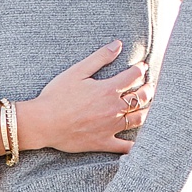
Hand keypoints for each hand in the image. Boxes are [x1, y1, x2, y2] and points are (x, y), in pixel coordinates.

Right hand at [13, 41, 149, 155]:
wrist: (44, 123)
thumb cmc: (57, 95)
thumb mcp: (77, 71)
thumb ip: (100, 57)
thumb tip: (118, 45)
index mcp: (109, 89)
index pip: (133, 76)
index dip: (140, 70)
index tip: (141, 67)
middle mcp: (114, 108)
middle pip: (140, 98)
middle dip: (147, 90)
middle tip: (148, 87)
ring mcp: (110, 127)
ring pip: (137, 119)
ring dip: (146, 111)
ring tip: (147, 108)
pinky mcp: (103, 143)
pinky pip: (125, 147)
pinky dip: (134, 145)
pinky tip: (140, 143)